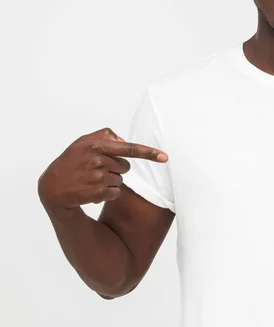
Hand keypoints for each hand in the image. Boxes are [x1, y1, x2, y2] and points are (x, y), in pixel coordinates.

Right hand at [38, 128, 167, 209]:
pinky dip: (108, 193)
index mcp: (95, 146)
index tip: (164, 157)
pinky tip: (92, 190)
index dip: (148, 153)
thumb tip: (124, 141)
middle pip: (126, 166)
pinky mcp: (98, 193)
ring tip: (91, 180)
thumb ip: (105, 136)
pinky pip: (117, 192)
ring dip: (111, 181)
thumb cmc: (71, 162)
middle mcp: (97, 160)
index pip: (128, 148)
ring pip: (121, 180)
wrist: (52, 188)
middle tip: (97, 169)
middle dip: (116, 168)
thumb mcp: (83, 143)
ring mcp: (97, 178)